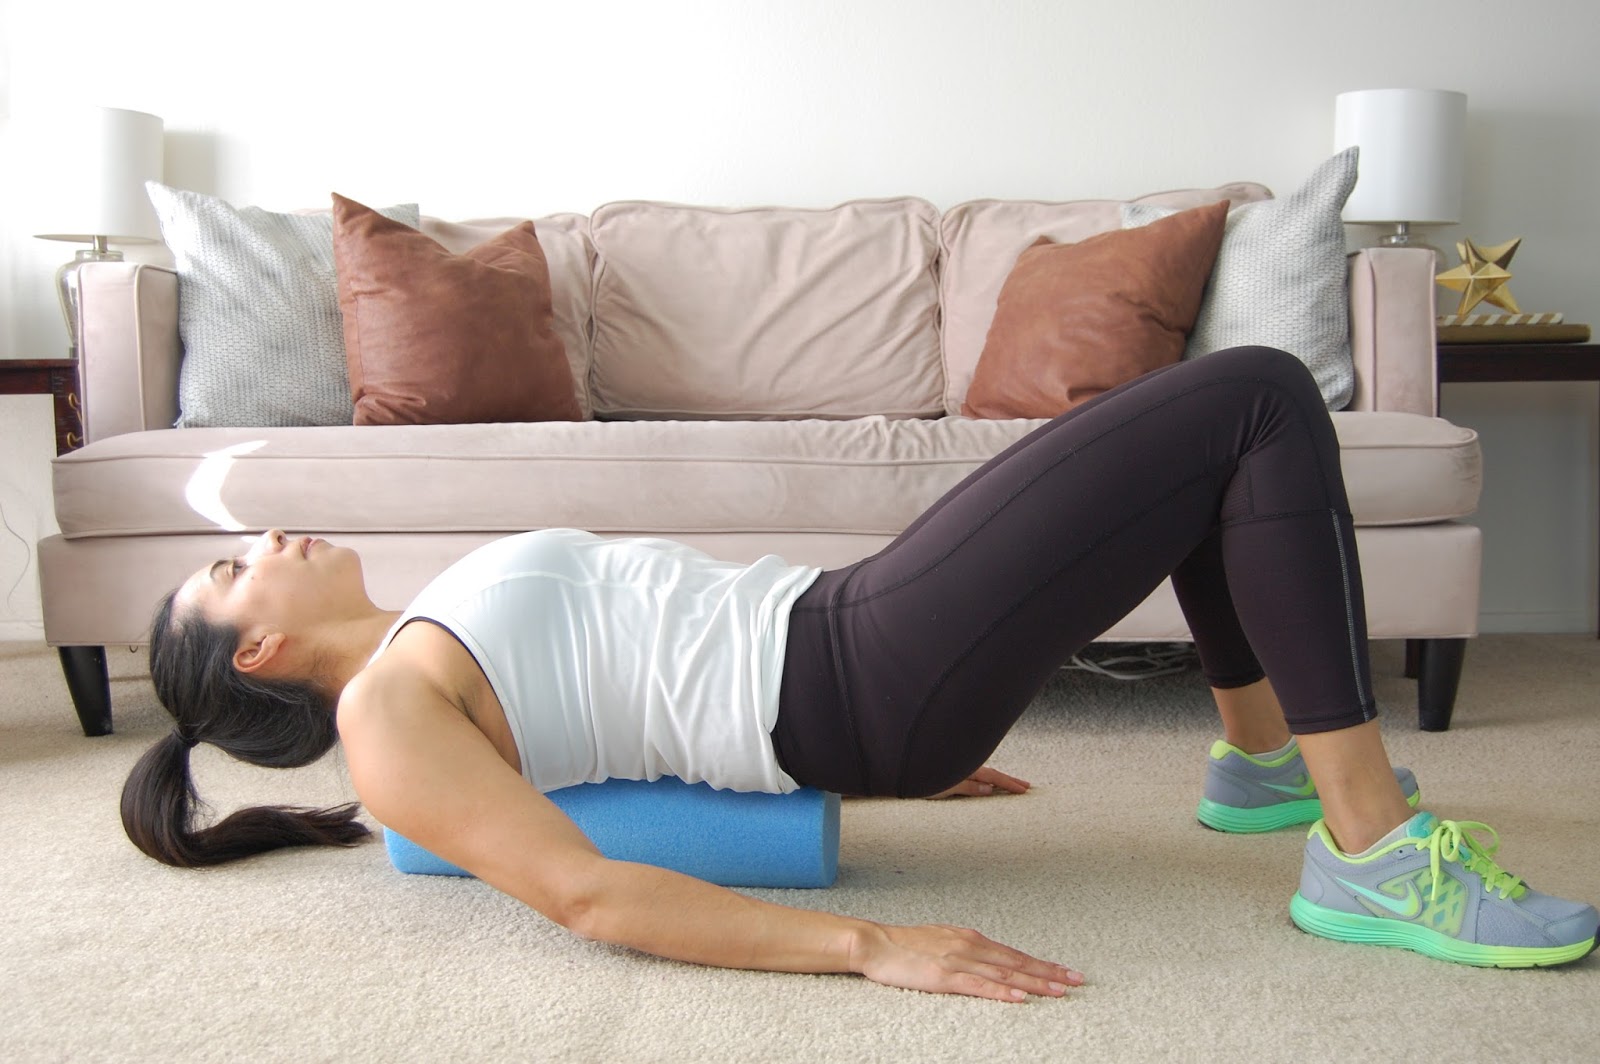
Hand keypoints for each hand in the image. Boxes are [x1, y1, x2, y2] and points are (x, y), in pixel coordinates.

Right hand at [850, 921, 1083, 1001]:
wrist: (876, 943)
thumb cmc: (904, 945)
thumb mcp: (942, 940)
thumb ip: (965, 949)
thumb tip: (986, 957)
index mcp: (970, 939)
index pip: (1014, 954)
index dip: (1041, 964)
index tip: (1064, 971)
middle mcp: (970, 947)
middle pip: (1017, 963)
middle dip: (1048, 972)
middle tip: (1076, 980)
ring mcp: (959, 962)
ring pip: (1005, 975)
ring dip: (1034, 983)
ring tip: (1059, 990)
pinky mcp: (945, 977)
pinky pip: (979, 986)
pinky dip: (1002, 993)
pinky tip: (1020, 998)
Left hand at [926, 764, 1030, 798]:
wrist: (901, 767)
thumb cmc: (919, 780)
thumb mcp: (946, 786)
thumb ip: (968, 787)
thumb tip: (990, 788)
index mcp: (966, 768)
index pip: (994, 776)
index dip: (1010, 784)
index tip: (1025, 789)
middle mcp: (963, 765)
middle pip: (991, 772)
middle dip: (1009, 779)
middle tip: (1026, 785)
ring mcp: (957, 767)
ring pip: (982, 773)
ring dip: (997, 779)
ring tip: (1009, 784)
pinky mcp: (949, 771)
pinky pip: (973, 774)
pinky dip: (984, 779)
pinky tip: (984, 782)